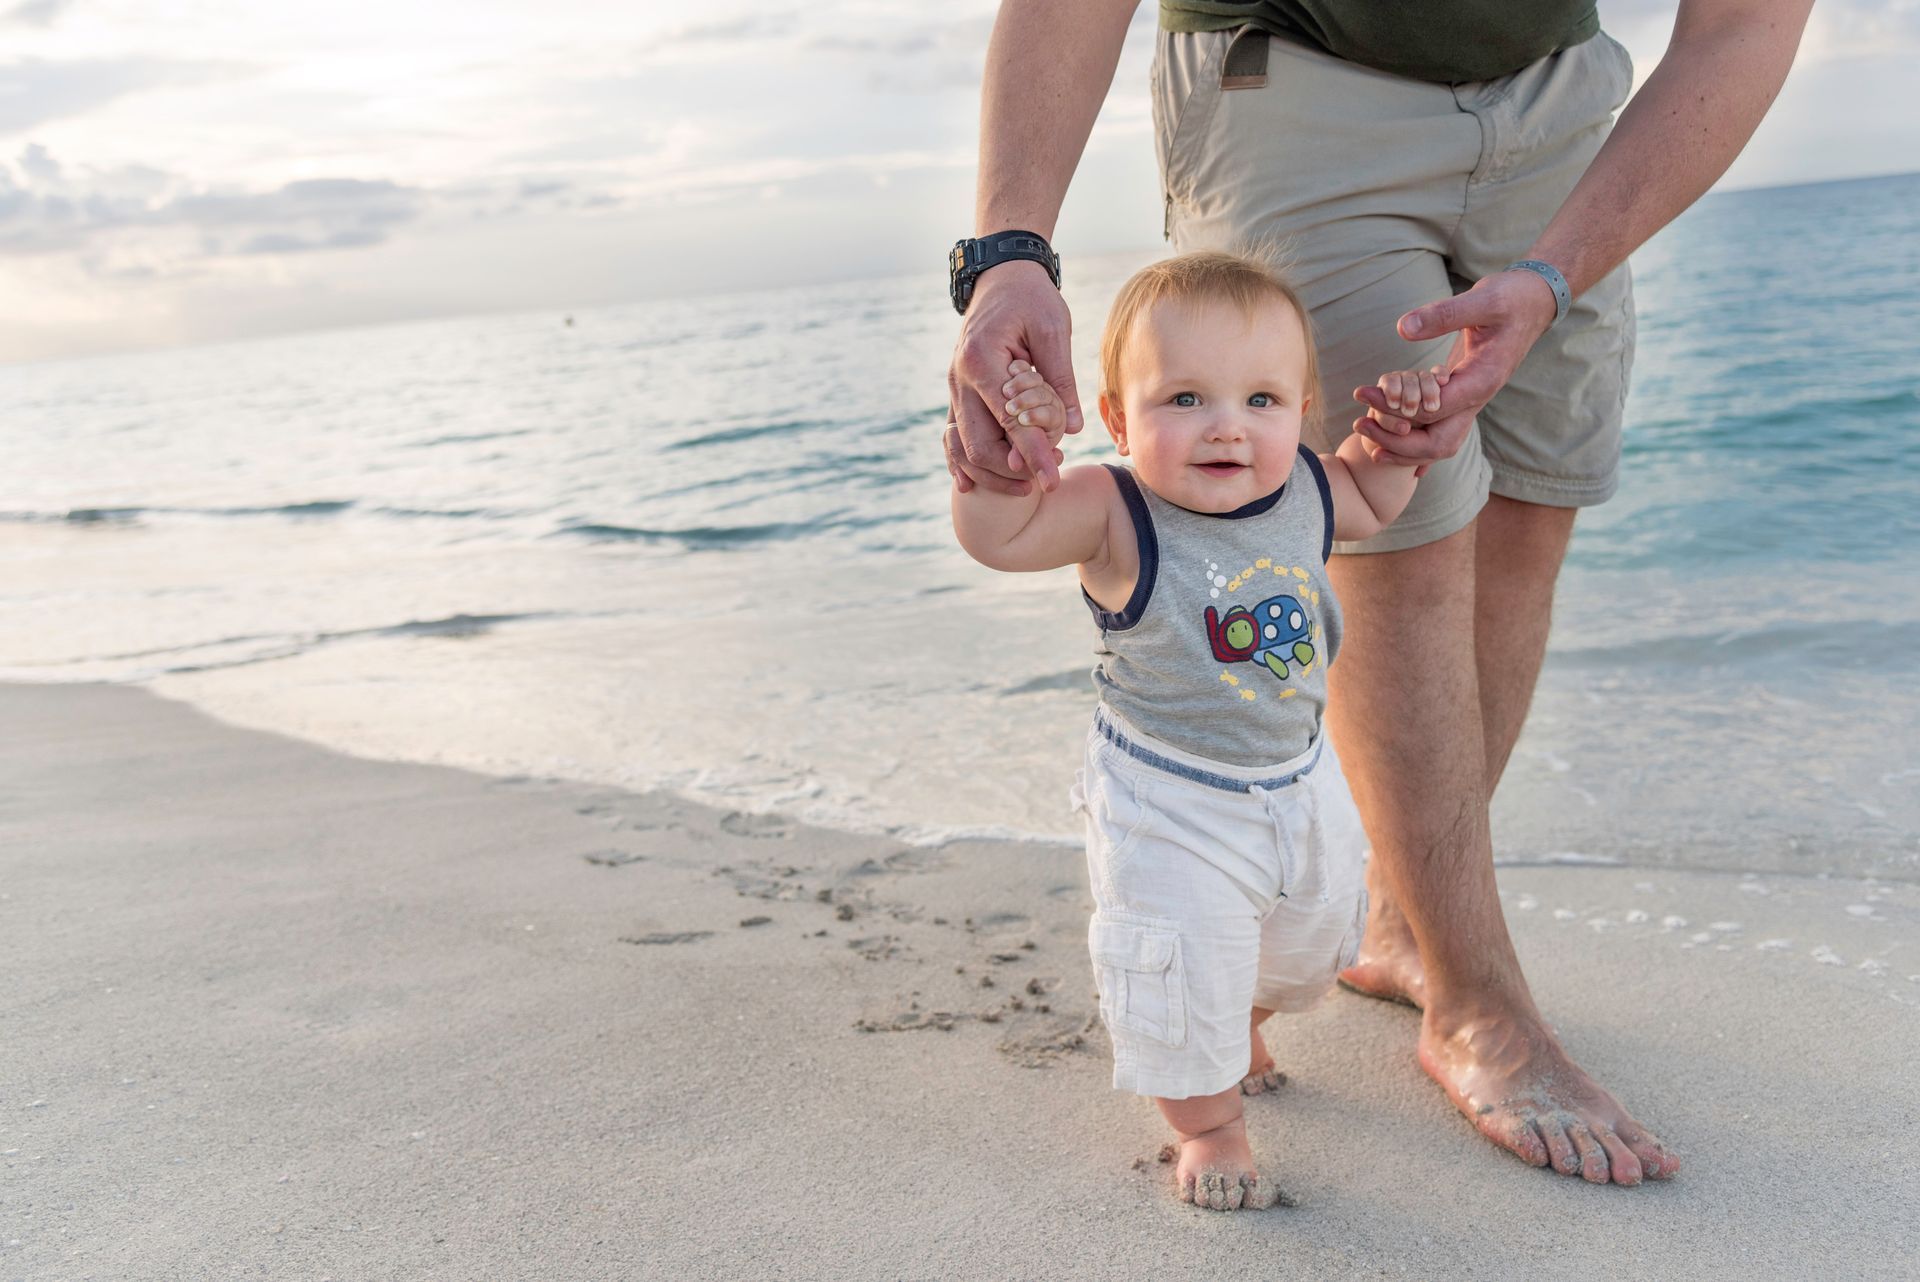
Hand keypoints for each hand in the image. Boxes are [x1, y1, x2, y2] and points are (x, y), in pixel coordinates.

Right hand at [945, 260, 1084, 495]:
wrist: (1001, 277)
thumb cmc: (1031, 299)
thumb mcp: (1054, 329)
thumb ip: (1061, 379)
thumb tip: (1073, 428)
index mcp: (982, 360)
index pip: (1009, 422)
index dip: (1033, 455)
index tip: (1053, 480)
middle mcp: (959, 378)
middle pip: (978, 445)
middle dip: (1012, 470)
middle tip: (1047, 479)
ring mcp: (953, 388)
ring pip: (961, 447)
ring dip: (991, 472)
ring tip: (1027, 485)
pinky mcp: (957, 393)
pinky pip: (953, 436)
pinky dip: (963, 463)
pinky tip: (974, 486)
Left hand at [1350, 268, 1559, 466]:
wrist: (1535, 302)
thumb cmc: (1511, 298)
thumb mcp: (1482, 299)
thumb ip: (1445, 314)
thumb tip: (1404, 328)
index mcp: (1482, 381)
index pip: (1433, 410)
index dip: (1395, 407)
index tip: (1362, 393)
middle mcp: (1477, 398)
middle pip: (1436, 442)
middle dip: (1396, 441)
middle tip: (1359, 424)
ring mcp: (1472, 400)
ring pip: (1438, 442)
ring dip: (1402, 446)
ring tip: (1366, 437)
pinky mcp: (1464, 394)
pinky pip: (1440, 428)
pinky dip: (1415, 442)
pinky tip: (1391, 450)